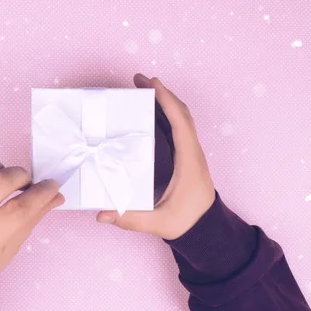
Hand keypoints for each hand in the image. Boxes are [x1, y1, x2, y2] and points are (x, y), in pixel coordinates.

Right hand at [97, 74, 215, 239]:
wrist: (207, 229)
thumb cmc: (187, 223)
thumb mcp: (159, 223)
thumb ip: (131, 219)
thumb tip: (102, 214)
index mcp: (189, 161)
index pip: (180, 123)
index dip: (167, 101)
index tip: (152, 84)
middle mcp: (192, 152)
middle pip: (181, 113)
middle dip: (161, 93)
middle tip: (139, 80)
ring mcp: (191, 153)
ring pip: (181, 118)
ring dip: (164, 101)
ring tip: (142, 89)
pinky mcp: (186, 157)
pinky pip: (178, 128)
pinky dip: (165, 114)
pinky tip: (149, 113)